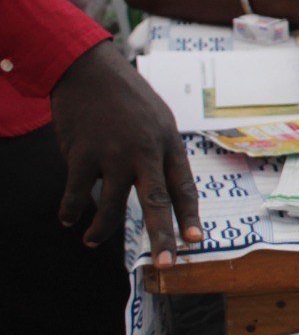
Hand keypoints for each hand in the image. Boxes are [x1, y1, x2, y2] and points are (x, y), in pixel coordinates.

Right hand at [52, 42, 200, 266]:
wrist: (90, 70)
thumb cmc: (127, 98)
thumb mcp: (159, 119)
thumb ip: (161, 155)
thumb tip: (161, 190)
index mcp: (167, 144)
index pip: (183, 187)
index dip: (188, 215)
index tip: (194, 241)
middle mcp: (144, 151)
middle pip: (156, 201)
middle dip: (162, 235)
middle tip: (166, 264)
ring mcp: (112, 153)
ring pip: (109, 204)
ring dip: (101, 230)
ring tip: (92, 242)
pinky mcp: (81, 154)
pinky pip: (76, 192)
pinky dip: (69, 209)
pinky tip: (67, 218)